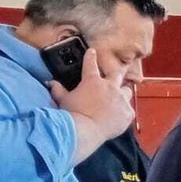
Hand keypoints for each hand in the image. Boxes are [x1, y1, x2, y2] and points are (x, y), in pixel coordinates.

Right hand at [51, 48, 132, 162]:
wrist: (86, 130)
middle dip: (117, 72)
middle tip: (117, 73)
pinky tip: (118, 116)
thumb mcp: (63, 100)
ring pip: (127, 91)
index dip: (91, 56)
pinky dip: (123, 111)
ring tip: (119, 98)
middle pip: (118, 74)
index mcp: (92, 81)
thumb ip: (58, 90)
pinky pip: (128, 109)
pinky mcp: (128, 112)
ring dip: (123, 93)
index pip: (91, 64)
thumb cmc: (73, 114)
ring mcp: (121, 99)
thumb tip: (50, 82)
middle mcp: (110, 87)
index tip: (92, 51)